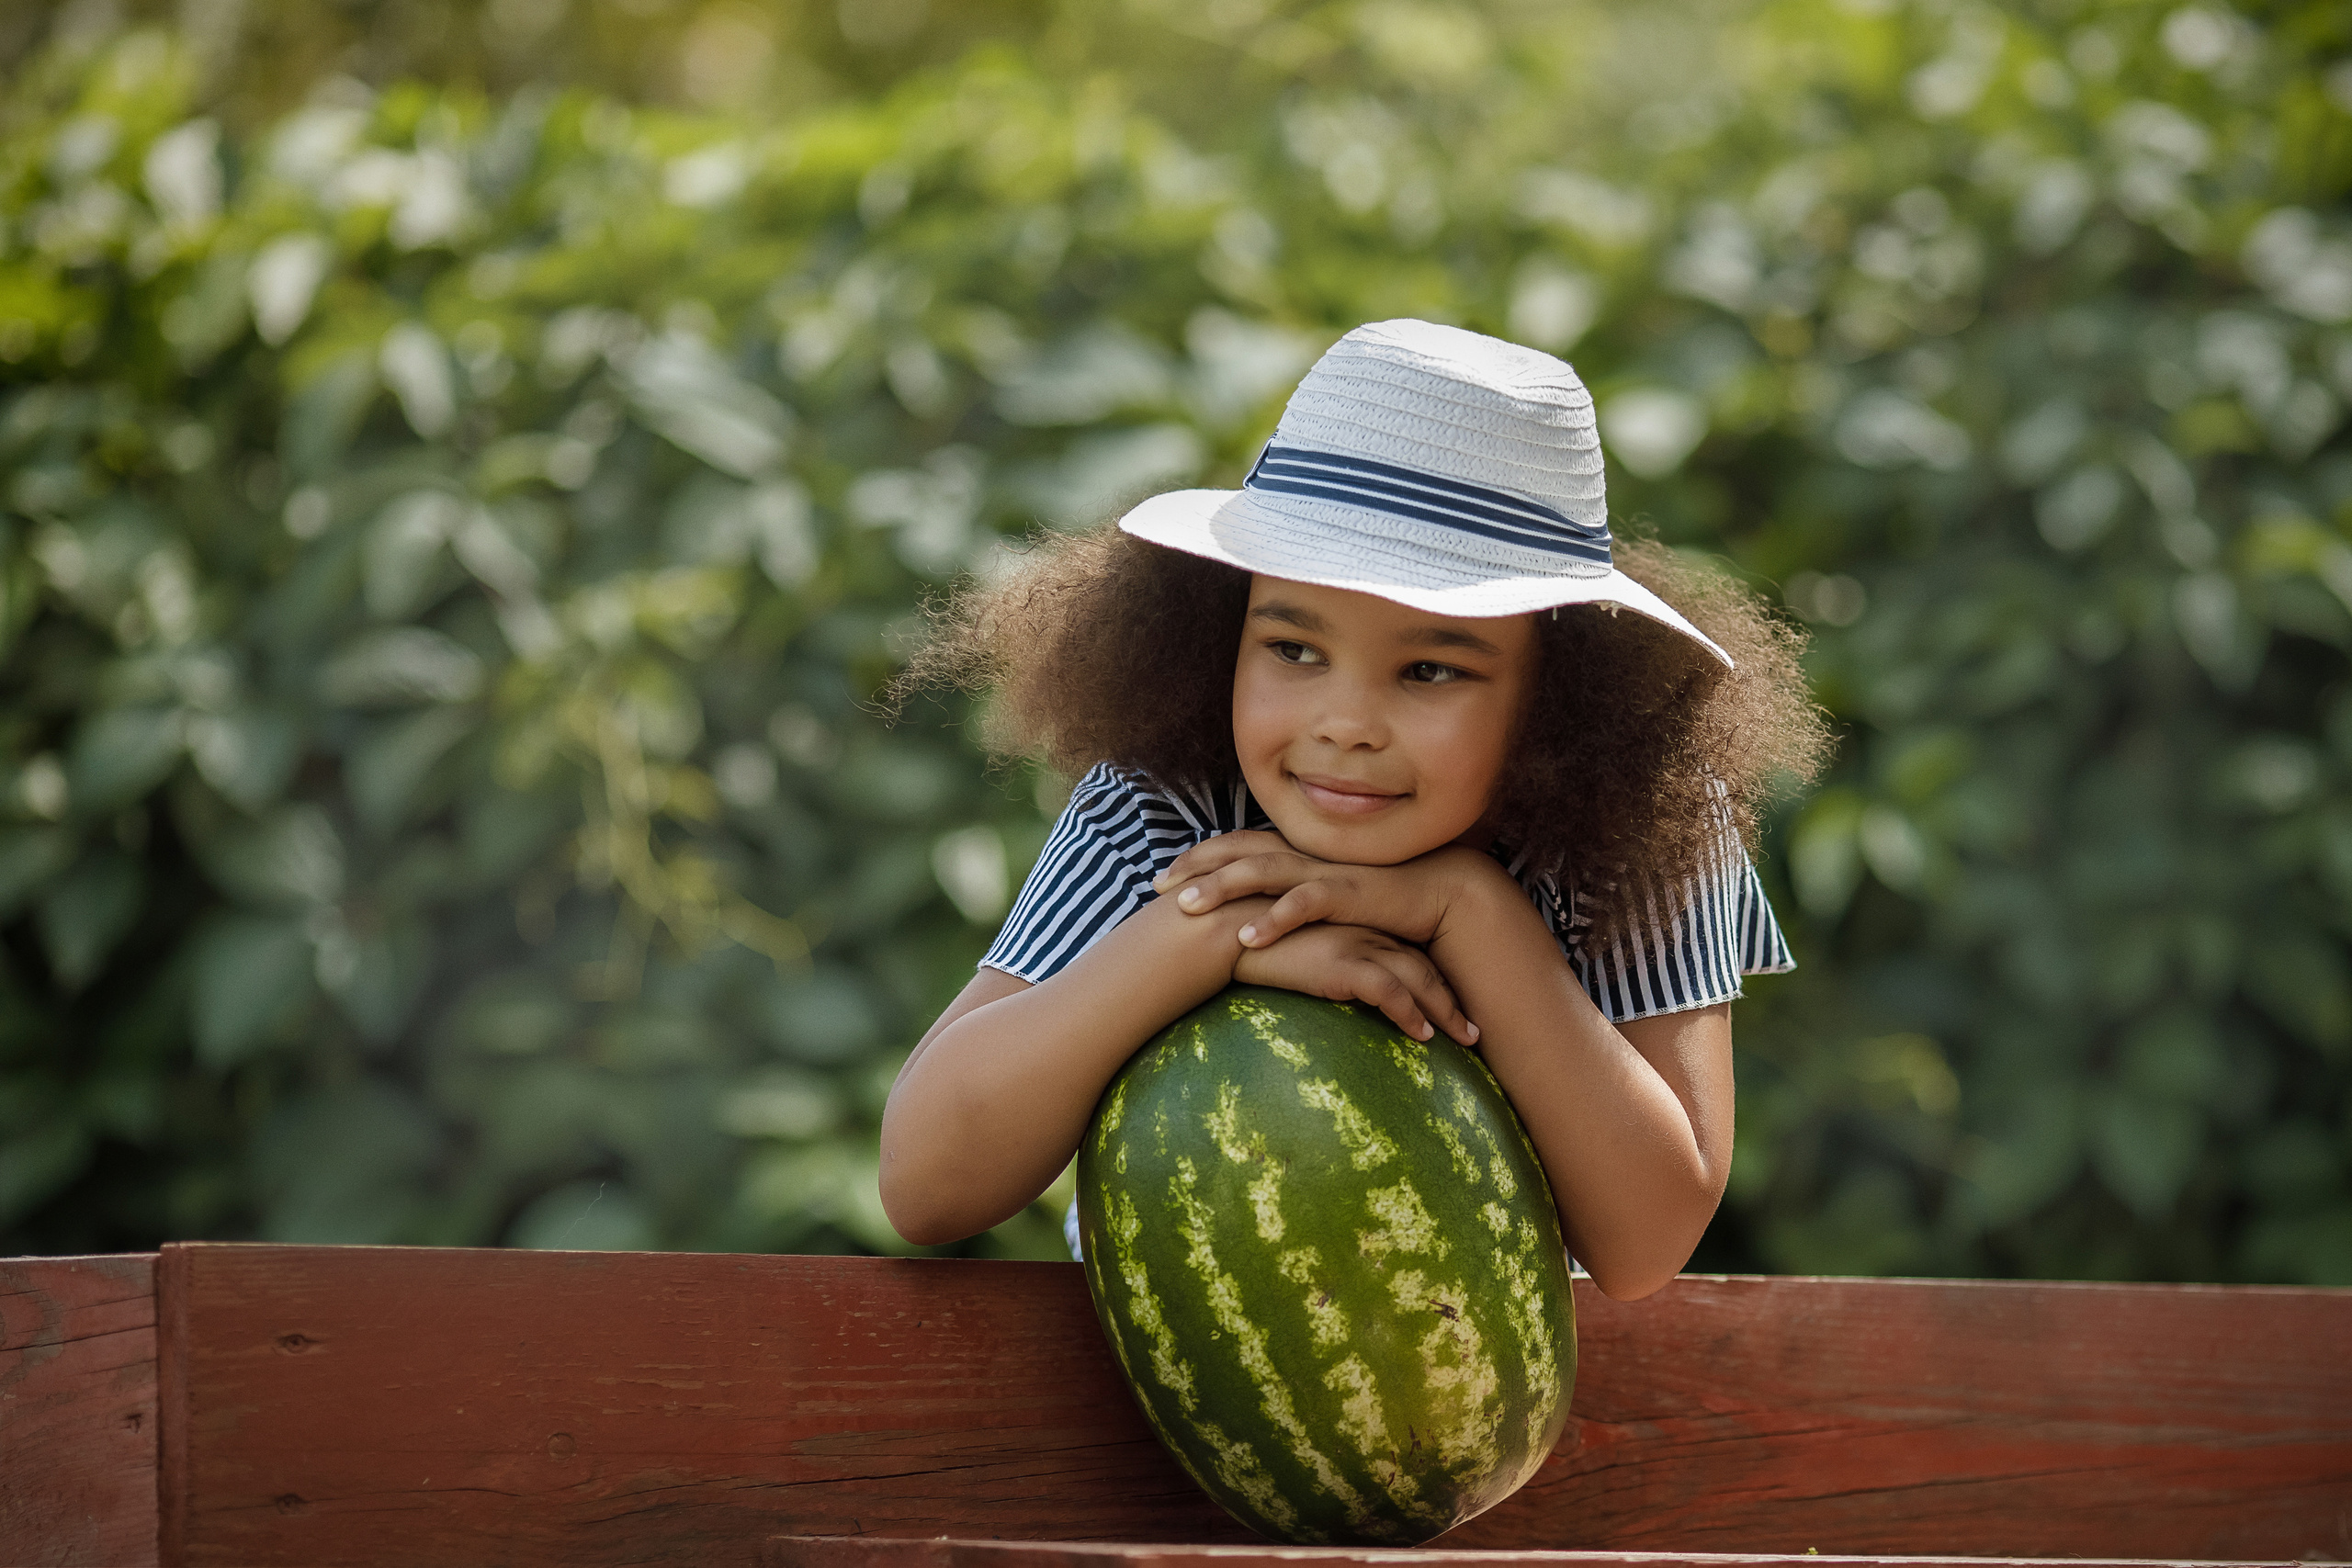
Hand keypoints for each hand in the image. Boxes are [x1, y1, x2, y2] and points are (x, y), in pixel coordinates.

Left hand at [1154, 830, 1504, 951]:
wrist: (1438, 891)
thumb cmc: (1379, 897)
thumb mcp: (1328, 892)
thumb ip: (1293, 894)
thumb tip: (1254, 913)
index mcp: (1296, 852)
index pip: (1235, 847)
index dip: (1197, 858)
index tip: (1160, 877)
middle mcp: (1304, 854)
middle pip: (1237, 853)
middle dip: (1195, 868)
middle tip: (1154, 886)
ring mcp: (1324, 871)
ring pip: (1262, 873)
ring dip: (1221, 888)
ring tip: (1185, 908)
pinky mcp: (1348, 893)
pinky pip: (1304, 904)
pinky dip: (1275, 920)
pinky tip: (1246, 939)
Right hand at [1231, 920, 1477, 1045]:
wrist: (1224, 928)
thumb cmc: (1250, 938)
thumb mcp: (1294, 946)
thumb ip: (1316, 957)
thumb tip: (1328, 983)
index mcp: (1356, 921)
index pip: (1407, 950)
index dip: (1432, 979)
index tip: (1450, 1005)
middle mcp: (1364, 928)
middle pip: (1424, 964)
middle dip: (1452, 999)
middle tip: (1474, 1030)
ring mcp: (1357, 943)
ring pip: (1419, 978)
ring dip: (1445, 1011)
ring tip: (1466, 1039)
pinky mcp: (1343, 962)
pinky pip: (1390, 991)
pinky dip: (1411, 1014)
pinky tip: (1423, 1035)